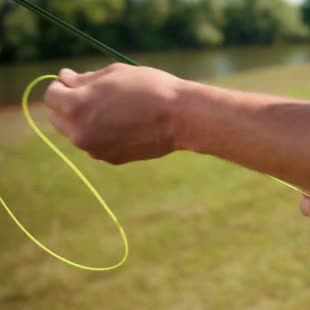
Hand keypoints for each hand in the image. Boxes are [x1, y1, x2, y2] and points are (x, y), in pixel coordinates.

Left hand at [44, 64, 186, 164]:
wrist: (180, 117)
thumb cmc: (149, 88)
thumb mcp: (114, 73)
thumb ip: (84, 79)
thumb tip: (65, 80)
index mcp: (76, 106)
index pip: (51, 95)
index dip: (62, 85)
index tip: (78, 80)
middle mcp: (79, 132)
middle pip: (58, 117)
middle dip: (69, 105)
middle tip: (96, 95)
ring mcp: (95, 149)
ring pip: (76, 133)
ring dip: (86, 121)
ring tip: (116, 110)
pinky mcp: (110, 158)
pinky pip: (96, 144)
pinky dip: (102, 134)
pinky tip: (125, 124)